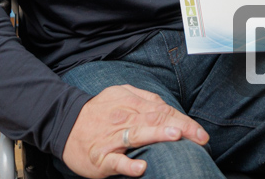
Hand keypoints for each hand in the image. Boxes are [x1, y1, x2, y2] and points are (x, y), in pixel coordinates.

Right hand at [61, 84, 208, 177]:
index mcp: (130, 103)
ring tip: (175, 136)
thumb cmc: (97, 114)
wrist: (63, 125)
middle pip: (155, 119)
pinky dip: (128, 165)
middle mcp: (123, 118)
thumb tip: (167, 107)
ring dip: (157, 134)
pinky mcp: (101, 157)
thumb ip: (143, 99)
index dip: (183, 121)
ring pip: (138, 135)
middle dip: (180, 128)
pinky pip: (116, 161)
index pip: (162, 110)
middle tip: (199, 136)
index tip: (200, 133)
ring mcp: (112, 138)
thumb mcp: (119, 96)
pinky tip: (140, 168)